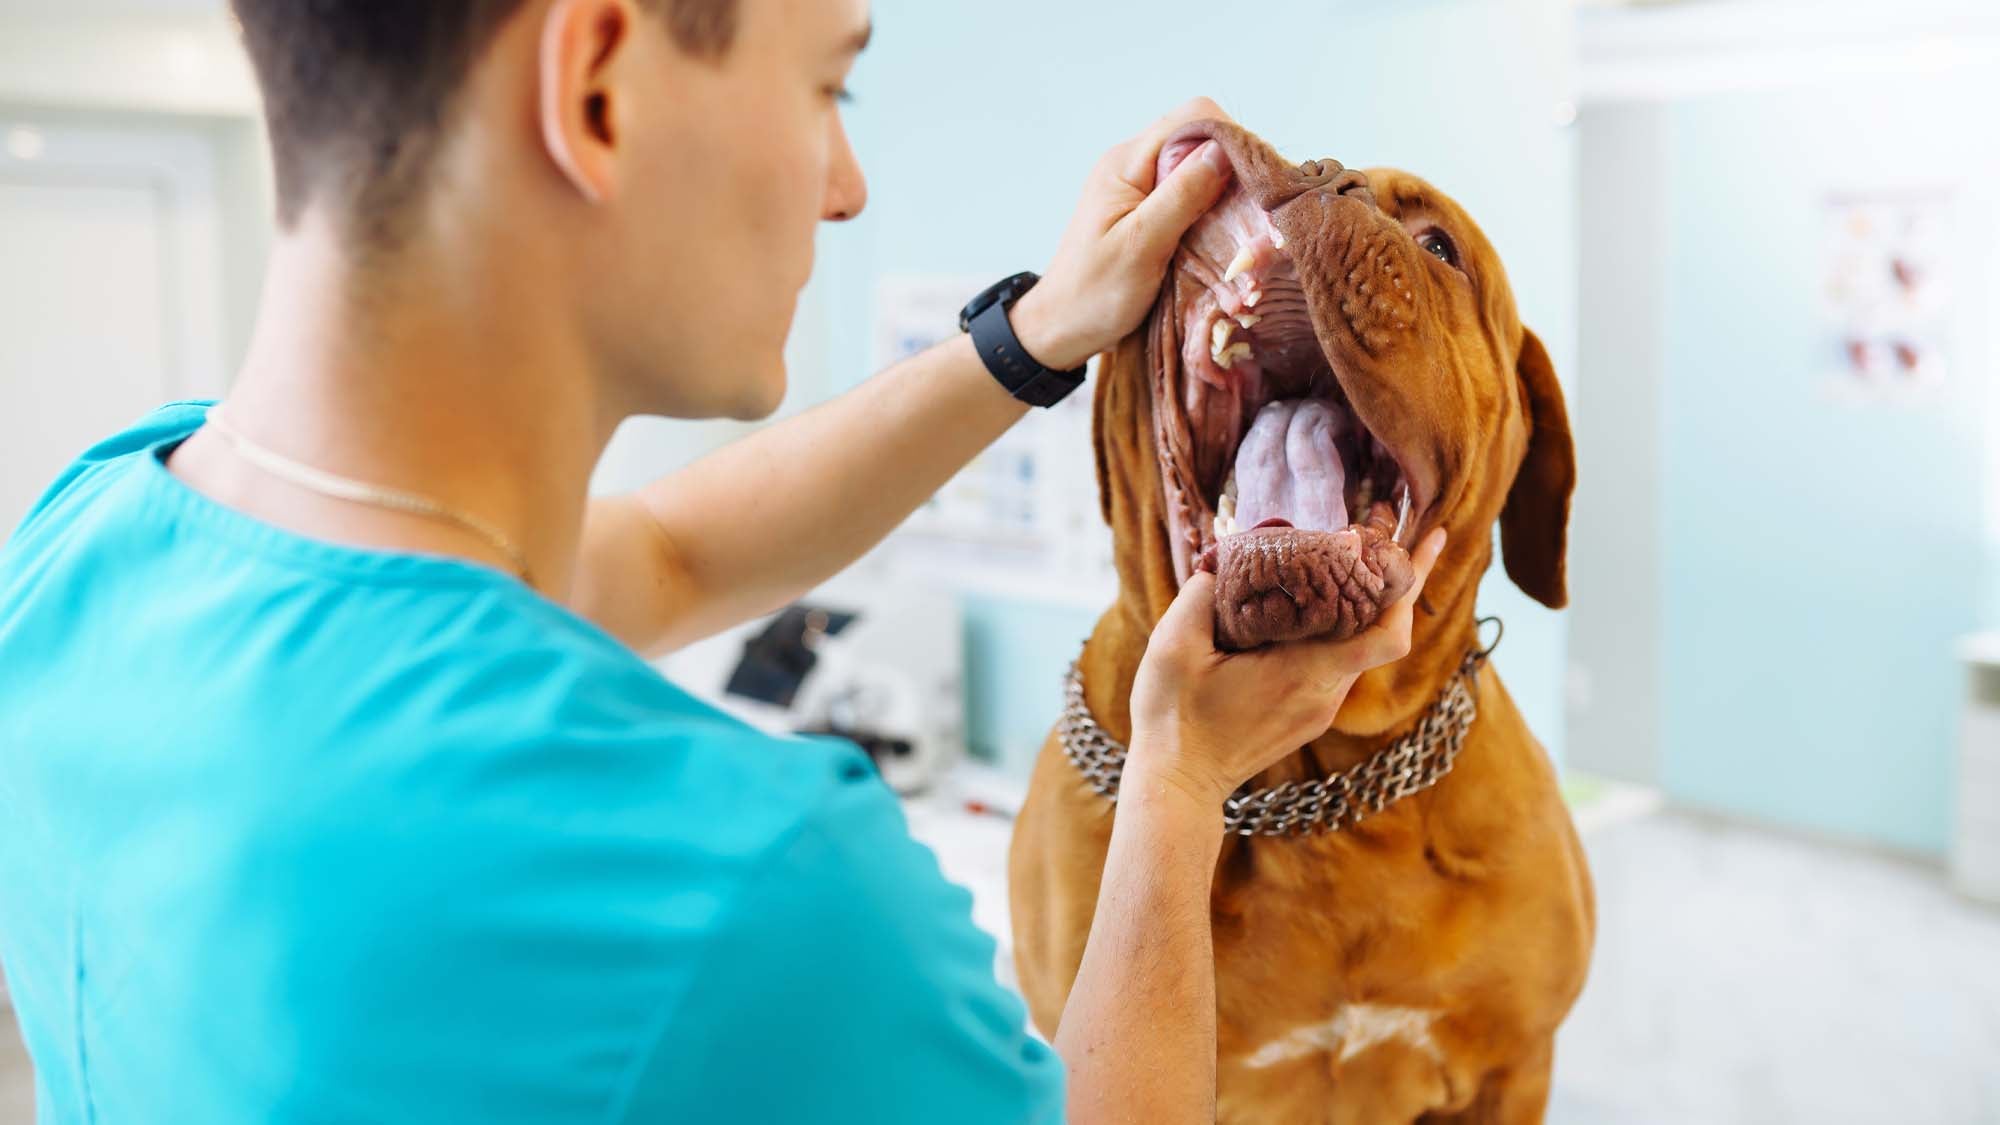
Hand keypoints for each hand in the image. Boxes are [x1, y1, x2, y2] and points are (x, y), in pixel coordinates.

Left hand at [1007, 98, 1236, 371]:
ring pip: (1199, 167)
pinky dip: (1211, 210)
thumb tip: (1224, 150)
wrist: (1060, 329)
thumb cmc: (1094, 293)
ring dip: (1223, 192)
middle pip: (1201, 137)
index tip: (1250, 182)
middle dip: (1231, 168)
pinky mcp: (1148, 211)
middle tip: (1249, 211)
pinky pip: (1190, 193)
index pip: (1194, 116)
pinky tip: (1218, 236)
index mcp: (1127, 162)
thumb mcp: (1141, 246)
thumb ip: (1182, 196)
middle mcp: (1134, 164)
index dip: (1230, 139)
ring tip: (1236, 227)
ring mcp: (1141, 187)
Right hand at [1124, 529, 1448, 807]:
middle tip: (1407, 528)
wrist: (1178, 784)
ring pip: (1360, 645)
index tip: (1428, 539)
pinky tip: (1316, 602)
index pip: (1388, 634)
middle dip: (1397, 578)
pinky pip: (1337, 662)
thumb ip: (1203, 594)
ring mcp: (1319, 707)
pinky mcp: (1307, 714)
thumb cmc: (1174, 718)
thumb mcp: (1174, 646)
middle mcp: (1325, 693)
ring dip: (1363, 603)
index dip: (1412, 583)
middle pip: (1384, 630)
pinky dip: (1338, 627)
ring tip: (1358, 554)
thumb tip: (1224, 556)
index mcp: (1304, 673)